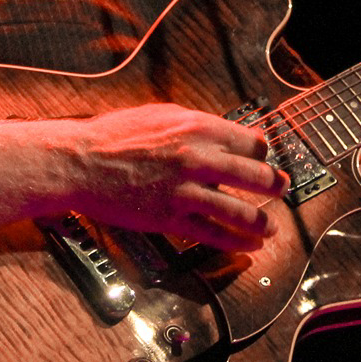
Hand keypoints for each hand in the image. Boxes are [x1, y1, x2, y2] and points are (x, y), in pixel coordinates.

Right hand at [57, 103, 287, 251]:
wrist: (79, 162)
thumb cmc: (112, 136)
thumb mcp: (159, 115)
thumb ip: (194, 124)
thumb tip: (222, 133)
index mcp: (198, 128)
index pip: (251, 144)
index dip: (261, 155)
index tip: (263, 162)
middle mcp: (198, 158)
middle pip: (256, 177)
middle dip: (275, 186)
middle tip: (281, 190)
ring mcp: (186, 190)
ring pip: (241, 211)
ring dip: (263, 222)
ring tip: (272, 228)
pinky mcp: (171, 218)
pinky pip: (215, 234)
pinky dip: (237, 243)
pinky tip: (249, 247)